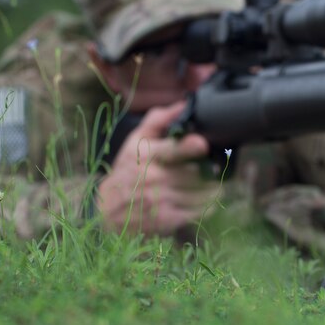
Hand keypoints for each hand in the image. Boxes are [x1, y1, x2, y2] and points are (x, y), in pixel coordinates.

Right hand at [95, 101, 219, 235]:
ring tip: (215, 181)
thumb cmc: (127, 170)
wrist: (108, 211)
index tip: (203, 144)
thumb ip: (158, 120)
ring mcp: (161, 200)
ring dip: (213, 187)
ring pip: (200, 193)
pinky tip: (209, 199)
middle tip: (216, 165)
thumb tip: (183, 104)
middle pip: (194, 173)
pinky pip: (198, 211)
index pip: (172, 150)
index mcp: (147, 156)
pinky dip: (209, 205)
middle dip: (210, 169)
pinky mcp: (168, 219)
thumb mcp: (135, 141)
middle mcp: (154, 178)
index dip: (190, 146)